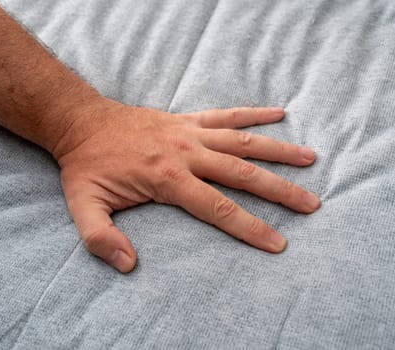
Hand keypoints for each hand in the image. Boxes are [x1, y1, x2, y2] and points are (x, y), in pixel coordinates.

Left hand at [56, 101, 320, 272]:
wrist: (82, 123)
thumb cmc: (87, 166)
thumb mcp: (83, 206)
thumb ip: (101, 237)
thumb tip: (128, 264)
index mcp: (168, 178)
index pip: (218, 208)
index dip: (250, 227)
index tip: (278, 243)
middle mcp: (187, 153)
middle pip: (243, 174)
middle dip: (280, 191)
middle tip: (311, 204)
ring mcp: (190, 133)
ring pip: (244, 141)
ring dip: (278, 151)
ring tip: (311, 158)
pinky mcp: (188, 119)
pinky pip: (227, 114)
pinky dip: (254, 113)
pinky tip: (279, 113)